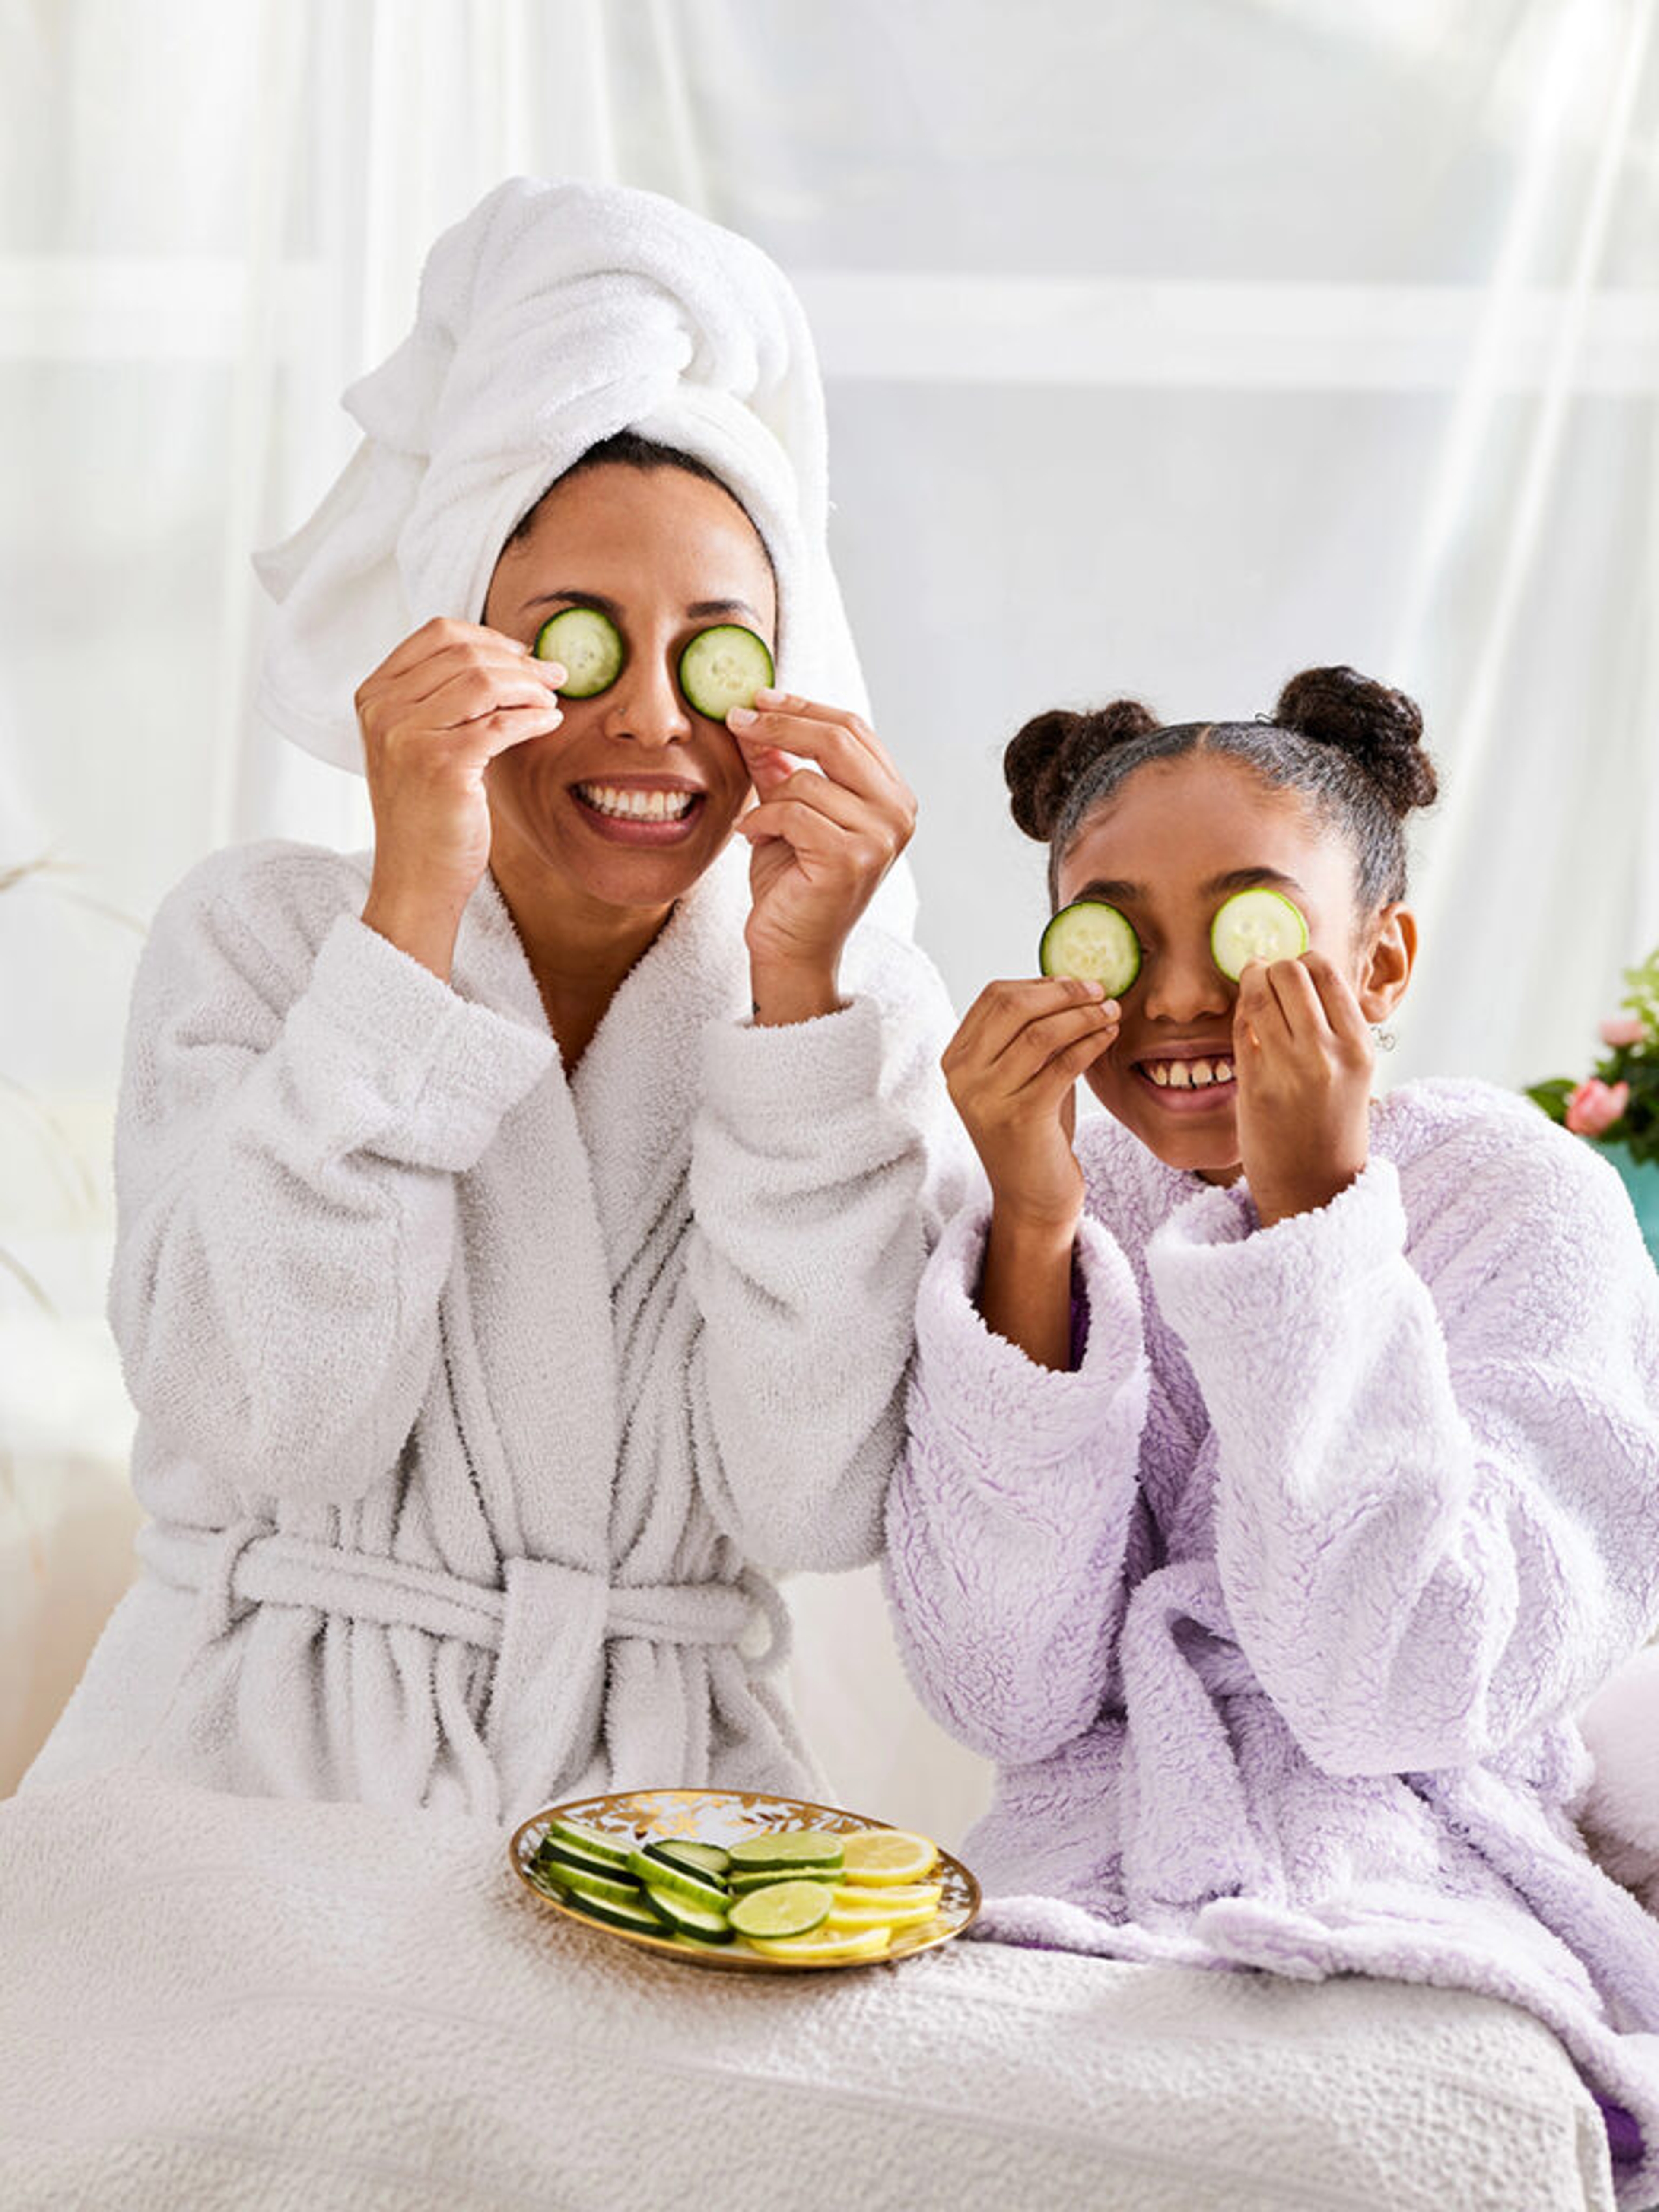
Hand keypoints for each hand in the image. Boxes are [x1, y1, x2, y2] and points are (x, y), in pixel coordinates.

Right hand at [355, 618, 564, 977]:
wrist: (415, 878)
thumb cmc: (425, 812)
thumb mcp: (418, 742)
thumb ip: (442, 698)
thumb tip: (511, 657)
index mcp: (374, 694)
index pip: (437, 633)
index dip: (490, 637)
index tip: (524, 653)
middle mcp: (384, 709)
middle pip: (465, 653)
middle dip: (520, 662)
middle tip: (553, 678)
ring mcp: (408, 735)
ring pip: (485, 682)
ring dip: (530, 688)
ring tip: (551, 704)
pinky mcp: (441, 765)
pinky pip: (502, 723)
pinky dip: (534, 719)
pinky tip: (548, 725)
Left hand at [728, 690, 915, 1022]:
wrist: (791, 948)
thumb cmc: (792, 883)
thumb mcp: (785, 810)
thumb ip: (779, 765)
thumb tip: (753, 713)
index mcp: (892, 795)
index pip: (852, 729)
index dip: (802, 707)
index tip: (758, 698)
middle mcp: (898, 814)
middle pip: (837, 739)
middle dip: (780, 724)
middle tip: (737, 719)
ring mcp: (880, 838)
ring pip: (808, 781)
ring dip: (768, 798)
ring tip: (755, 825)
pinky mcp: (851, 860)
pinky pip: (793, 813)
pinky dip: (761, 821)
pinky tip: (751, 838)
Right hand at [942, 977, 1120, 1234]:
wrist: (1031, 1197)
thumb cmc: (1033, 1132)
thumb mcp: (1022, 1076)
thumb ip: (1030, 1035)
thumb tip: (1069, 984)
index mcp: (957, 1059)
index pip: (994, 997)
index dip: (1040, 983)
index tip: (1076, 983)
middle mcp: (963, 1076)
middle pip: (1013, 1006)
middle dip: (1063, 992)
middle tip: (1099, 990)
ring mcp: (986, 1098)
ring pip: (1039, 1032)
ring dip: (1083, 1015)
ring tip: (1111, 1011)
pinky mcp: (1019, 1118)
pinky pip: (1061, 1065)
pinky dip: (1090, 1044)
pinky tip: (1109, 1037)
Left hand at [1233, 952, 1373, 1226]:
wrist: (1315, 1188)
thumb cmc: (1331, 1127)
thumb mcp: (1349, 1072)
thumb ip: (1332, 1027)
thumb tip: (1298, 974)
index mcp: (1359, 1045)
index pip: (1325, 971)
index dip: (1301, 962)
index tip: (1290, 973)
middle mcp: (1328, 1052)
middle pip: (1291, 972)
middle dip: (1273, 968)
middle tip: (1265, 977)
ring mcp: (1290, 1068)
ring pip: (1260, 994)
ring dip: (1250, 983)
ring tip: (1250, 989)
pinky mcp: (1255, 1085)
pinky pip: (1240, 1029)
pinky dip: (1239, 1016)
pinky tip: (1243, 1022)